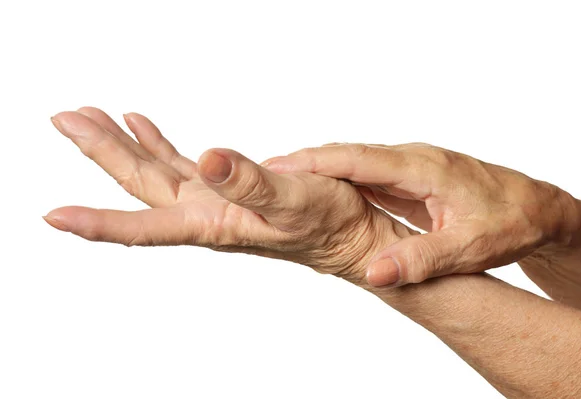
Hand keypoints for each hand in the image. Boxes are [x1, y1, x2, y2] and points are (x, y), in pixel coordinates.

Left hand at [43, 108, 411, 283]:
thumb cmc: (328, 226)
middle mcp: (204, 215)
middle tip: (65, 118)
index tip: (54, 217)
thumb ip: (250, 183)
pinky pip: (181, 164)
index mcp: (213, 223)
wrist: (347, 234)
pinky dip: (158, 144)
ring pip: (155, 171)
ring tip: (91, 117)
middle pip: (140, 183)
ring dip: (122, 145)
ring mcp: (212, 201)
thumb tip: (210, 158)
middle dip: (100, 152)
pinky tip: (142, 126)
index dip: (98, 222)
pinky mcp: (226, 189)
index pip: (143, 227)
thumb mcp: (294, 201)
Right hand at [263, 143, 580, 286]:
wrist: (536, 207)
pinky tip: (317, 190)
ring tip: (278, 182)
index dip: (315, 161)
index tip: (277, 166)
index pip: (358, 159)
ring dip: (317, 169)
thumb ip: (420, 259)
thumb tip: (373, 273)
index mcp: (422, 168)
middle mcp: (411, 159)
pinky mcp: (409, 176)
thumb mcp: (468, 248)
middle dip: (305, 162)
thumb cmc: (508, 222)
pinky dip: (336, 178)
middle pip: (348, 155)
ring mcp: (409, 166)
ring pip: (354, 162)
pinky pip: (365, 173)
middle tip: (262, 174)